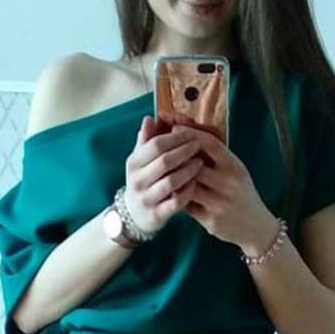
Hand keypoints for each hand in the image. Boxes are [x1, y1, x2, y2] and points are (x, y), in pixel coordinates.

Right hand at [122, 115, 207, 233]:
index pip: (155, 145)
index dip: (175, 138)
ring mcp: (146, 199)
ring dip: (188, 170)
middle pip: (164, 161)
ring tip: (201, 163)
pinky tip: (196, 183)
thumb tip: (149, 118)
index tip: (190, 133)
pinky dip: (188, 191)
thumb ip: (145, 141)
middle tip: (199, 145)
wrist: (134, 215)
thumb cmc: (143, 181)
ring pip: (171, 182)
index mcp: (133, 163)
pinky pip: (176, 202)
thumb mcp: (140, 161)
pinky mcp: (157, 215)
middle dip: (184, 151)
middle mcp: (137, 181)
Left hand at [169, 123, 279, 252]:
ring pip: (189, 186)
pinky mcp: (211, 221)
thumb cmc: (241, 193)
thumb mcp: (235, 170)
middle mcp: (229, 184)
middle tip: (161, 149)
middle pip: (195, 166)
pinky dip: (177, 196)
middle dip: (176, 156)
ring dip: (174, 177)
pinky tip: (170, 190)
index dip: (191, 133)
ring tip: (163, 170)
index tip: (174, 127)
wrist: (255, 226)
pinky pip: (187, 206)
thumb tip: (187, 132)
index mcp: (236, 167)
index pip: (211, 144)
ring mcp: (220, 204)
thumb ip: (215, 155)